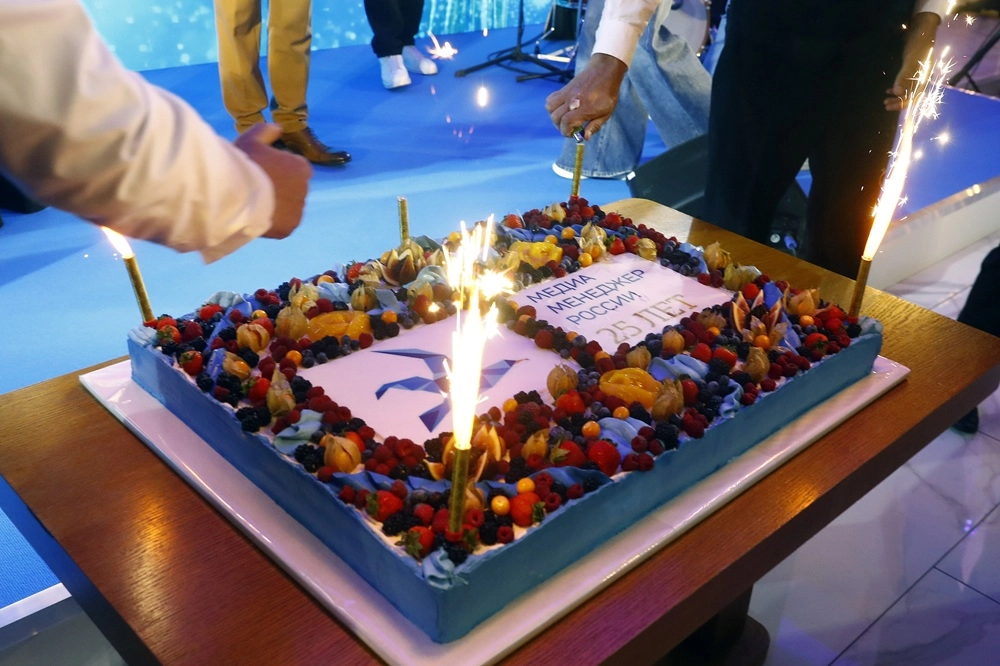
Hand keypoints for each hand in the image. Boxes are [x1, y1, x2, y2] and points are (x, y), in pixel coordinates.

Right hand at [233, 123, 311, 238]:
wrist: (237, 194)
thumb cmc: (245, 164)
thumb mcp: (252, 139)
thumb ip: (266, 131)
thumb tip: (278, 127)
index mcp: (301, 167)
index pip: (294, 168)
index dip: (277, 169)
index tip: (262, 171)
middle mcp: (305, 188)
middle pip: (292, 188)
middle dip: (279, 188)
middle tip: (256, 188)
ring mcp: (298, 210)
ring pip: (288, 207)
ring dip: (277, 205)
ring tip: (255, 203)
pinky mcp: (289, 228)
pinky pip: (282, 223)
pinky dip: (273, 221)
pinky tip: (257, 215)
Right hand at [545, 54, 628, 138]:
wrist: (604, 71)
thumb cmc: (607, 94)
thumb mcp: (606, 113)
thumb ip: (595, 126)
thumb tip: (585, 137)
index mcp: (586, 108)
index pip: (567, 122)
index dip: (566, 132)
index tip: (572, 134)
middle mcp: (574, 100)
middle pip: (556, 118)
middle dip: (560, 127)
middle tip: (569, 128)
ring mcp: (567, 93)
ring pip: (550, 109)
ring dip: (555, 117)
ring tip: (564, 118)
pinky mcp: (564, 89)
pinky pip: (550, 100)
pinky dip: (552, 107)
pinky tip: (561, 109)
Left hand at [884, 12, 940, 111]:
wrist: (921, 29)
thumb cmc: (918, 44)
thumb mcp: (911, 61)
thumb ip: (904, 77)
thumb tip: (897, 93)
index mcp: (924, 78)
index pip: (915, 96)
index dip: (903, 103)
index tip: (891, 106)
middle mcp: (921, 77)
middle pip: (910, 95)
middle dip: (898, 101)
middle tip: (886, 104)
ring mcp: (916, 73)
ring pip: (907, 89)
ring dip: (896, 96)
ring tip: (885, 100)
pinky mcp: (910, 68)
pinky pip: (904, 82)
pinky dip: (896, 87)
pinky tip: (888, 90)